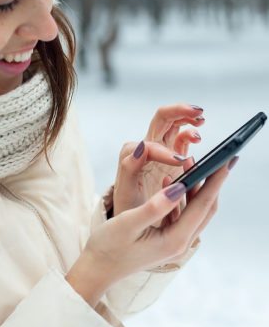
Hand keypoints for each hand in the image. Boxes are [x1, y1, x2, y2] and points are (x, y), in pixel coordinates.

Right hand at [72, 159, 235, 306]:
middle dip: (212, 183)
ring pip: (195, 211)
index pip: (202, 206)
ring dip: (197, 189)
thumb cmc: (109, 246)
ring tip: (193, 166)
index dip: (214, 182)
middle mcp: (179, 244)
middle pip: (204, 209)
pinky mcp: (166, 239)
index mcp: (174, 241)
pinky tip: (172, 184)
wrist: (98, 267)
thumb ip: (155, 207)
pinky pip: (182, 215)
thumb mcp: (129, 224)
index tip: (224, 161)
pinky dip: (182, 198)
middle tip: (217, 159)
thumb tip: (179, 187)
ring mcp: (174, 243)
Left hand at [112, 104, 204, 219]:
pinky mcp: (172, 156)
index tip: (179, 162)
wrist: (134, 215)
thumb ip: (129, 168)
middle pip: (162, 119)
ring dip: (186, 117)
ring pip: (173, 124)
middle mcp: (146, 147)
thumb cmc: (128, 204)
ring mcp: (161, 150)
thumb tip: (140, 147)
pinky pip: (182, 138)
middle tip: (197, 112)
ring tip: (201, 121)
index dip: (165, 152)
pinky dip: (190, 133)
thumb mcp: (125, 190)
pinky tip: (198, 136)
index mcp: (133, 155)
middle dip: (179, 111)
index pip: (150, 145)